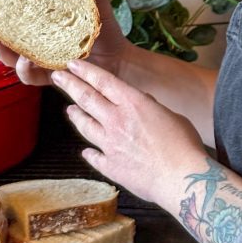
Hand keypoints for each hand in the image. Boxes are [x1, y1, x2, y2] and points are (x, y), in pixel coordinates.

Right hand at [0, 0, 128, 87]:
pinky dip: (26, 68)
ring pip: (10, 60)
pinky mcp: (49, 76)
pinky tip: (28, 59)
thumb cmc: (103, 33)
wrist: (119, 60)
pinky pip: (30, 76)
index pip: (6, 21)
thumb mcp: (95, 7)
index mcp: (38, 27)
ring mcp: (40, 63)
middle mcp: (33, 46)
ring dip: (2, 51)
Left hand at [52, 57, 206, 211]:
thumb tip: (142, 101)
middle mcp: (116, 121)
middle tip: (57, 77)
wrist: (181, 178)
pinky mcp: (110, 166)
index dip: (86, 71)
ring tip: (69, 110)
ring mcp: (110, 144)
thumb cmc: (184, 145)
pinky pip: (94, 156)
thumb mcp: (171, 115)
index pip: (103, 81)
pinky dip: (89, 152)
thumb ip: (152, 107)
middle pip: (87, 99)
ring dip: (76, 116)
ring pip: (85, 126)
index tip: (72, 63)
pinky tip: (86, 151)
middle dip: (70, 85)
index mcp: (133, 104)